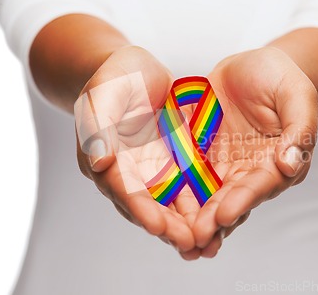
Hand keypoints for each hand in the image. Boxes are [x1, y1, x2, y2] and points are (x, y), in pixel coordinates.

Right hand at [74, 46, 198, 252]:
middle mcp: (126, 171)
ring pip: (167, 203)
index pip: (120, 187)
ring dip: (185, 224)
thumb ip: (99, 124)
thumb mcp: (104, 91)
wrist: (137, 72)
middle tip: (189, 244)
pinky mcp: (171, 165)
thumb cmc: (116, 76)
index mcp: (104, 157)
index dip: (138, 207)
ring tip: (206, 242)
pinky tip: (217, 218)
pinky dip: (198, 205)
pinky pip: (185, 189)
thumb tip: (99, 161)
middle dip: (166, 226)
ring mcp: (150, 170)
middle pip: (145, 204)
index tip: (157, 226)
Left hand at [191, 47, 317, 255]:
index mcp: (277, 161)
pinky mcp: (201, 156)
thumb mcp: (296, 94)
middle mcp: (250, 170)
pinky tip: (161, 211)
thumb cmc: (279, 77)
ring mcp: (224, 165)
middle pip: (232, 199)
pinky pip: (187, 176)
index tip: (224, 214)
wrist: (251, 67)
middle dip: (214, 220)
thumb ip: (299, 128)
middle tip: (195, 239)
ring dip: (194, 218)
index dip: (243, 200)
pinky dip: (176, 195)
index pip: (260, 184)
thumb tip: (289, 164)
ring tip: (178, 239)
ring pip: (207, 196)